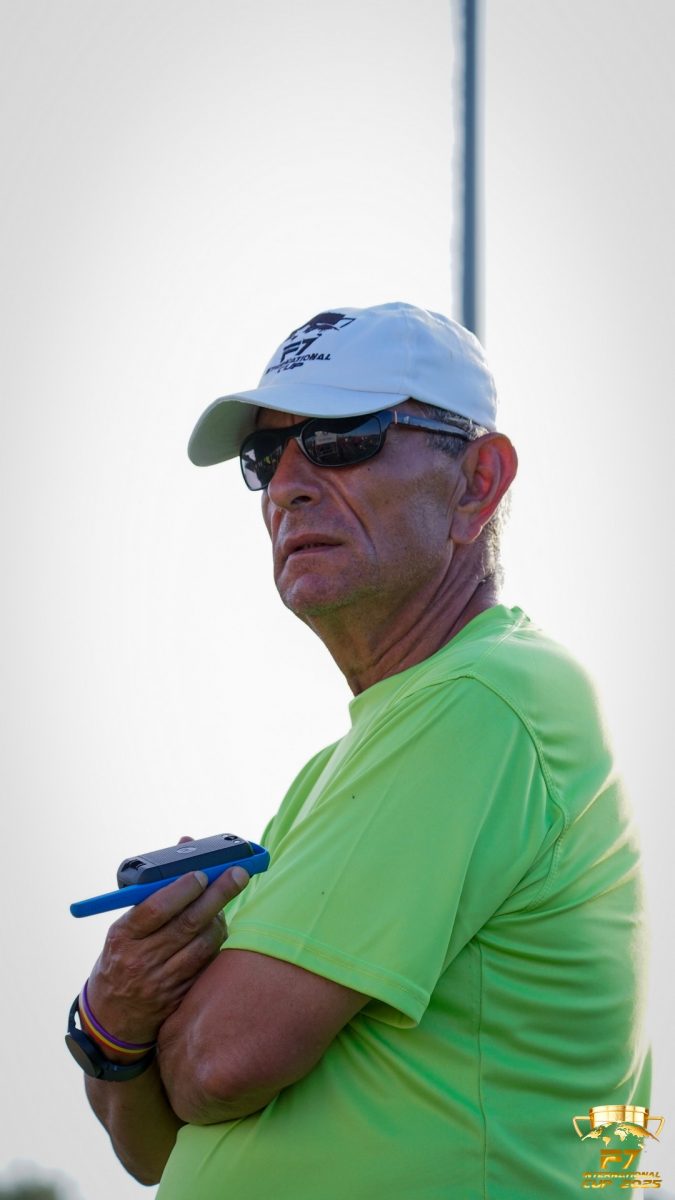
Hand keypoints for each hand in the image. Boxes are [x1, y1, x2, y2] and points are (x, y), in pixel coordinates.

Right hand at [86, 852, 249, 1047]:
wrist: (111, 1017)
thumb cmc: (122, 957)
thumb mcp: (125, 926)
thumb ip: (154, 891)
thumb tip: (186, 845)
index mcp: (123, 936)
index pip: (155, 909)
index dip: (182, 890)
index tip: (202, 873)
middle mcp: (141, 959)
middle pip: (187, 923)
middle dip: (218, 894)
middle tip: (238, 873)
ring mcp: (161, 981)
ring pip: (202, 944)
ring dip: (219, 919)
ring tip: (223, 903)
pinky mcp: (179, 996)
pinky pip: (206, 964)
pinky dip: (215, 942)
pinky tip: (216, 929)